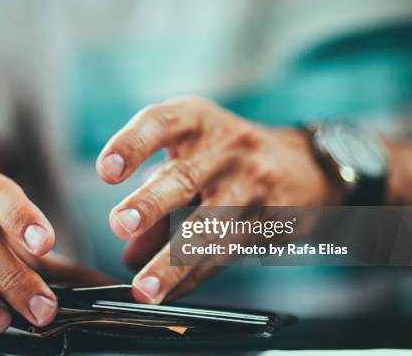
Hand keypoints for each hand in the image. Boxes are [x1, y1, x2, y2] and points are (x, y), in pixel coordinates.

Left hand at [96, 96, 342, 303]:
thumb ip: (157, 194)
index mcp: (197, 121)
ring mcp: (254, 183)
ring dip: (173, 261)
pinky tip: (171, 292)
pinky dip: (194, 276)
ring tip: (144, 287)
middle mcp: (227, 147)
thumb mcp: (192, 155)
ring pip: (210, 227)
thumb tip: (129, 254)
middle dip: (151, 202)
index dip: (132, 145)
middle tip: (121, 223)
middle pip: (185, 176)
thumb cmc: (227, 157)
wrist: (305, 165)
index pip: (161, 123)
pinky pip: (228, 253)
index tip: (106, 171)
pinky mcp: (272, 219)